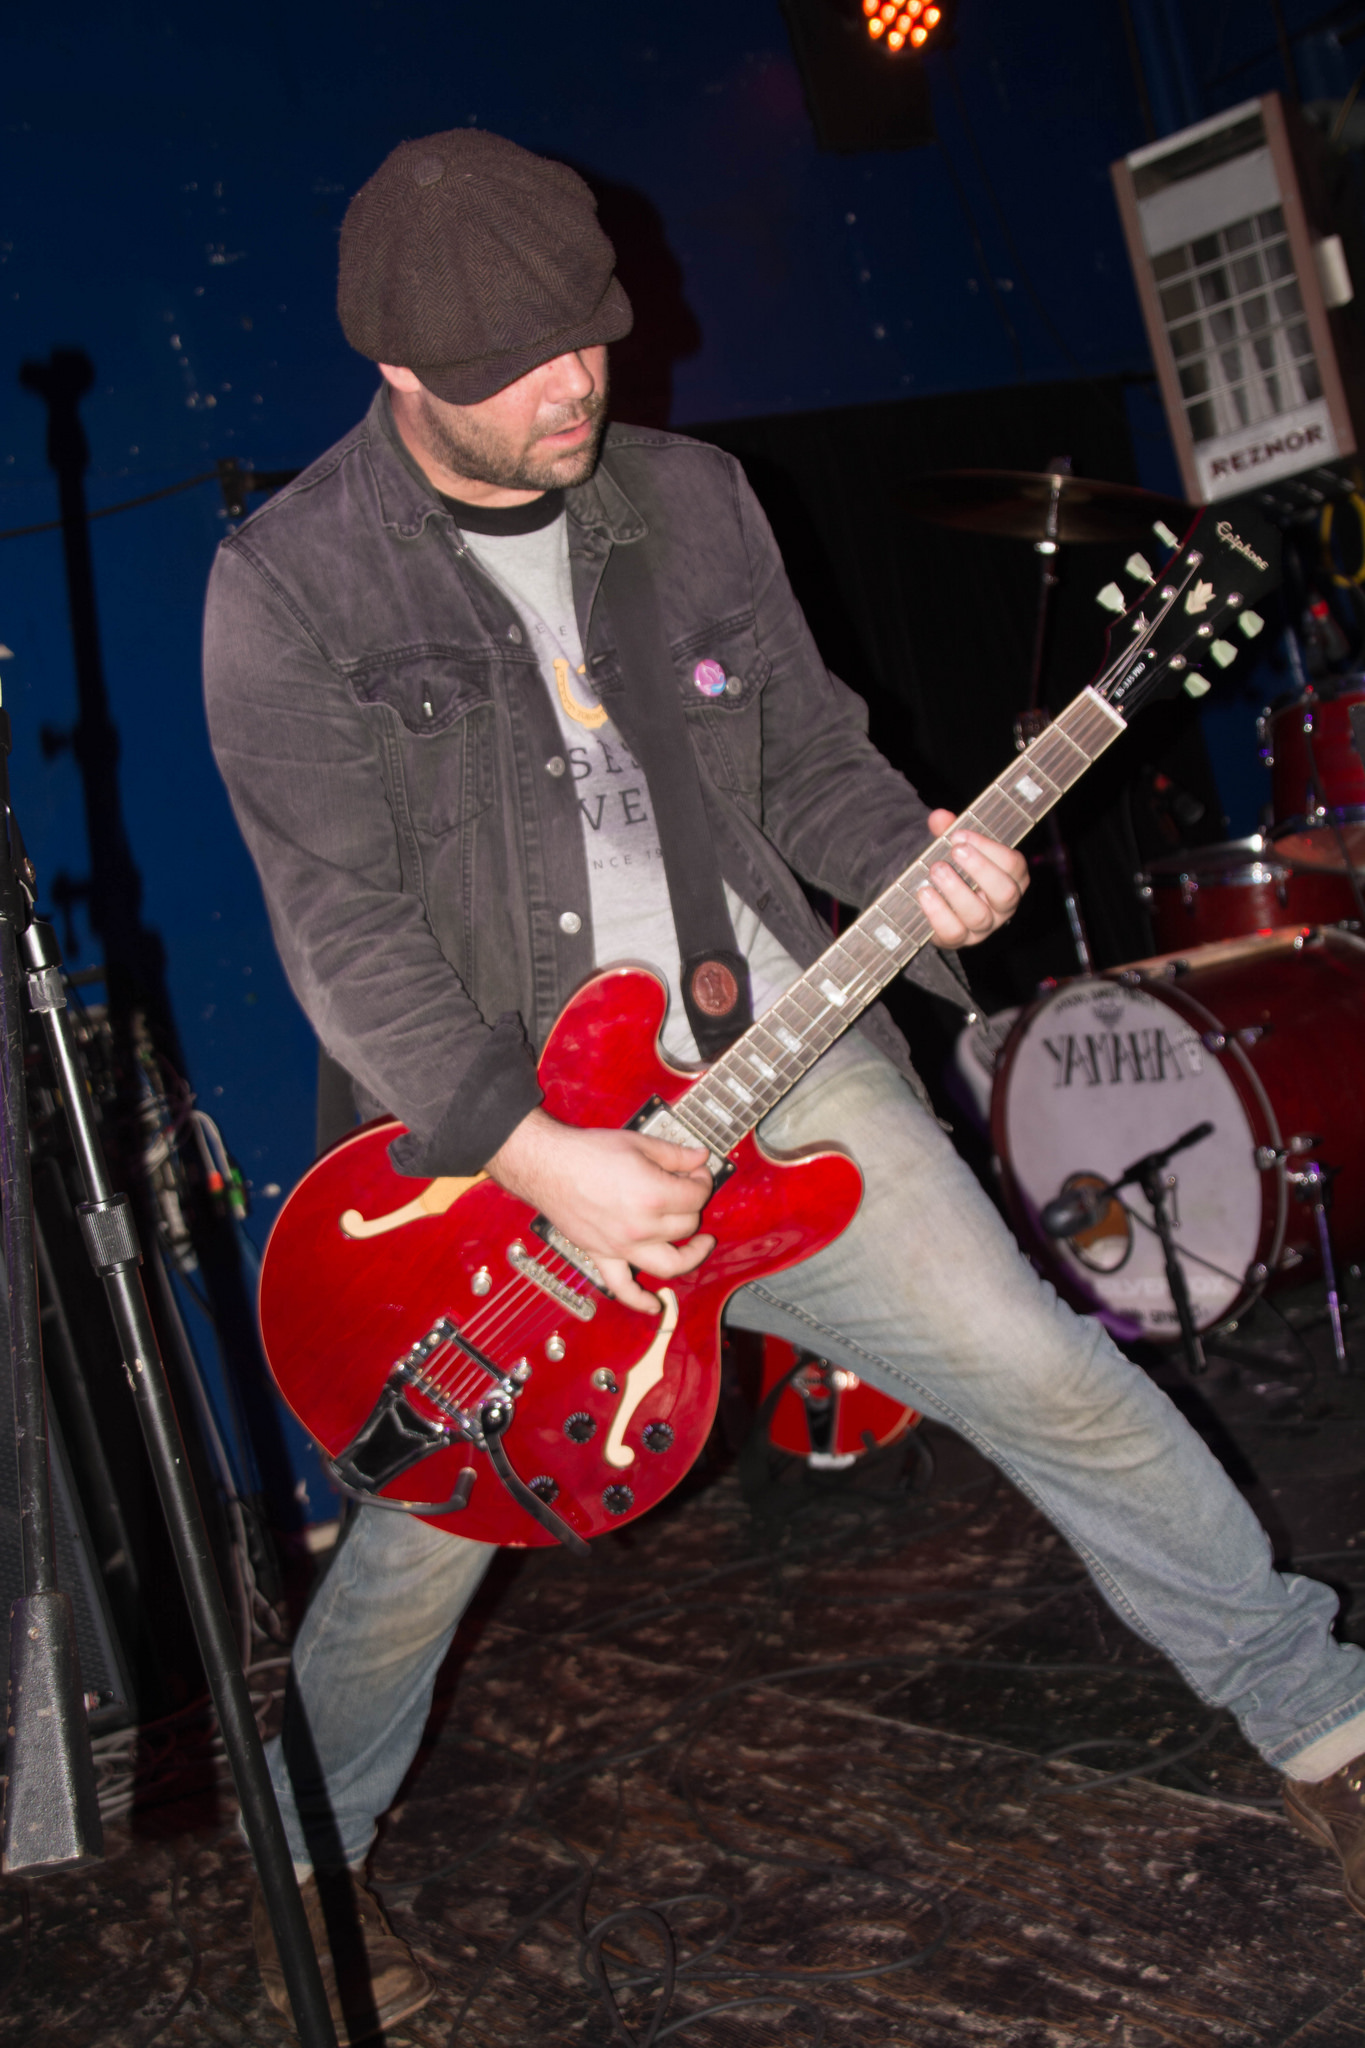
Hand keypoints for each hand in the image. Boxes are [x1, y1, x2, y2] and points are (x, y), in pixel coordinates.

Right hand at [486, 1108, 713, 1313]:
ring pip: (671, 1264)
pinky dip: (640, 1301)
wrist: (547, 1165)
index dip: (702, 1180)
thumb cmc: (587, 1153)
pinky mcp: (602, 1256)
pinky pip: (623, 1288)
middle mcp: (642, 1227)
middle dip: (692, 1205)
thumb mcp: (638, 1143)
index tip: (695, 1173)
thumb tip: (700, 1158)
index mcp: (654, 1195)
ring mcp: (622, 1246)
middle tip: (686, 1190)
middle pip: (687, 1225)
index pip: (696, 1196)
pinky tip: (655, 1305)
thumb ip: (674, 1154)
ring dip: (691, 1257)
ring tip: (700, 1245)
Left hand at [916, 808, 1027, 947]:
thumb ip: (948, 831)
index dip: (989, 848)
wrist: (936, 899)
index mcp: (1012, 879)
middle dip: (980, 869)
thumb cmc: (954, 869)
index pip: (1014, 865)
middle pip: (1005, 893)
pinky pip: (953, 933)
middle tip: (955, 850)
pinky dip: (937, 913)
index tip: (960, 835)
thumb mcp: (954, 847)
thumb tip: (939, 818)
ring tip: (936, 870)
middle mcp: (1003, 907)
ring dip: (956, 890)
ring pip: (978, 915)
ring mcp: (983, 927)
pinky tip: (924, 893)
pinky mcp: (959, 940)